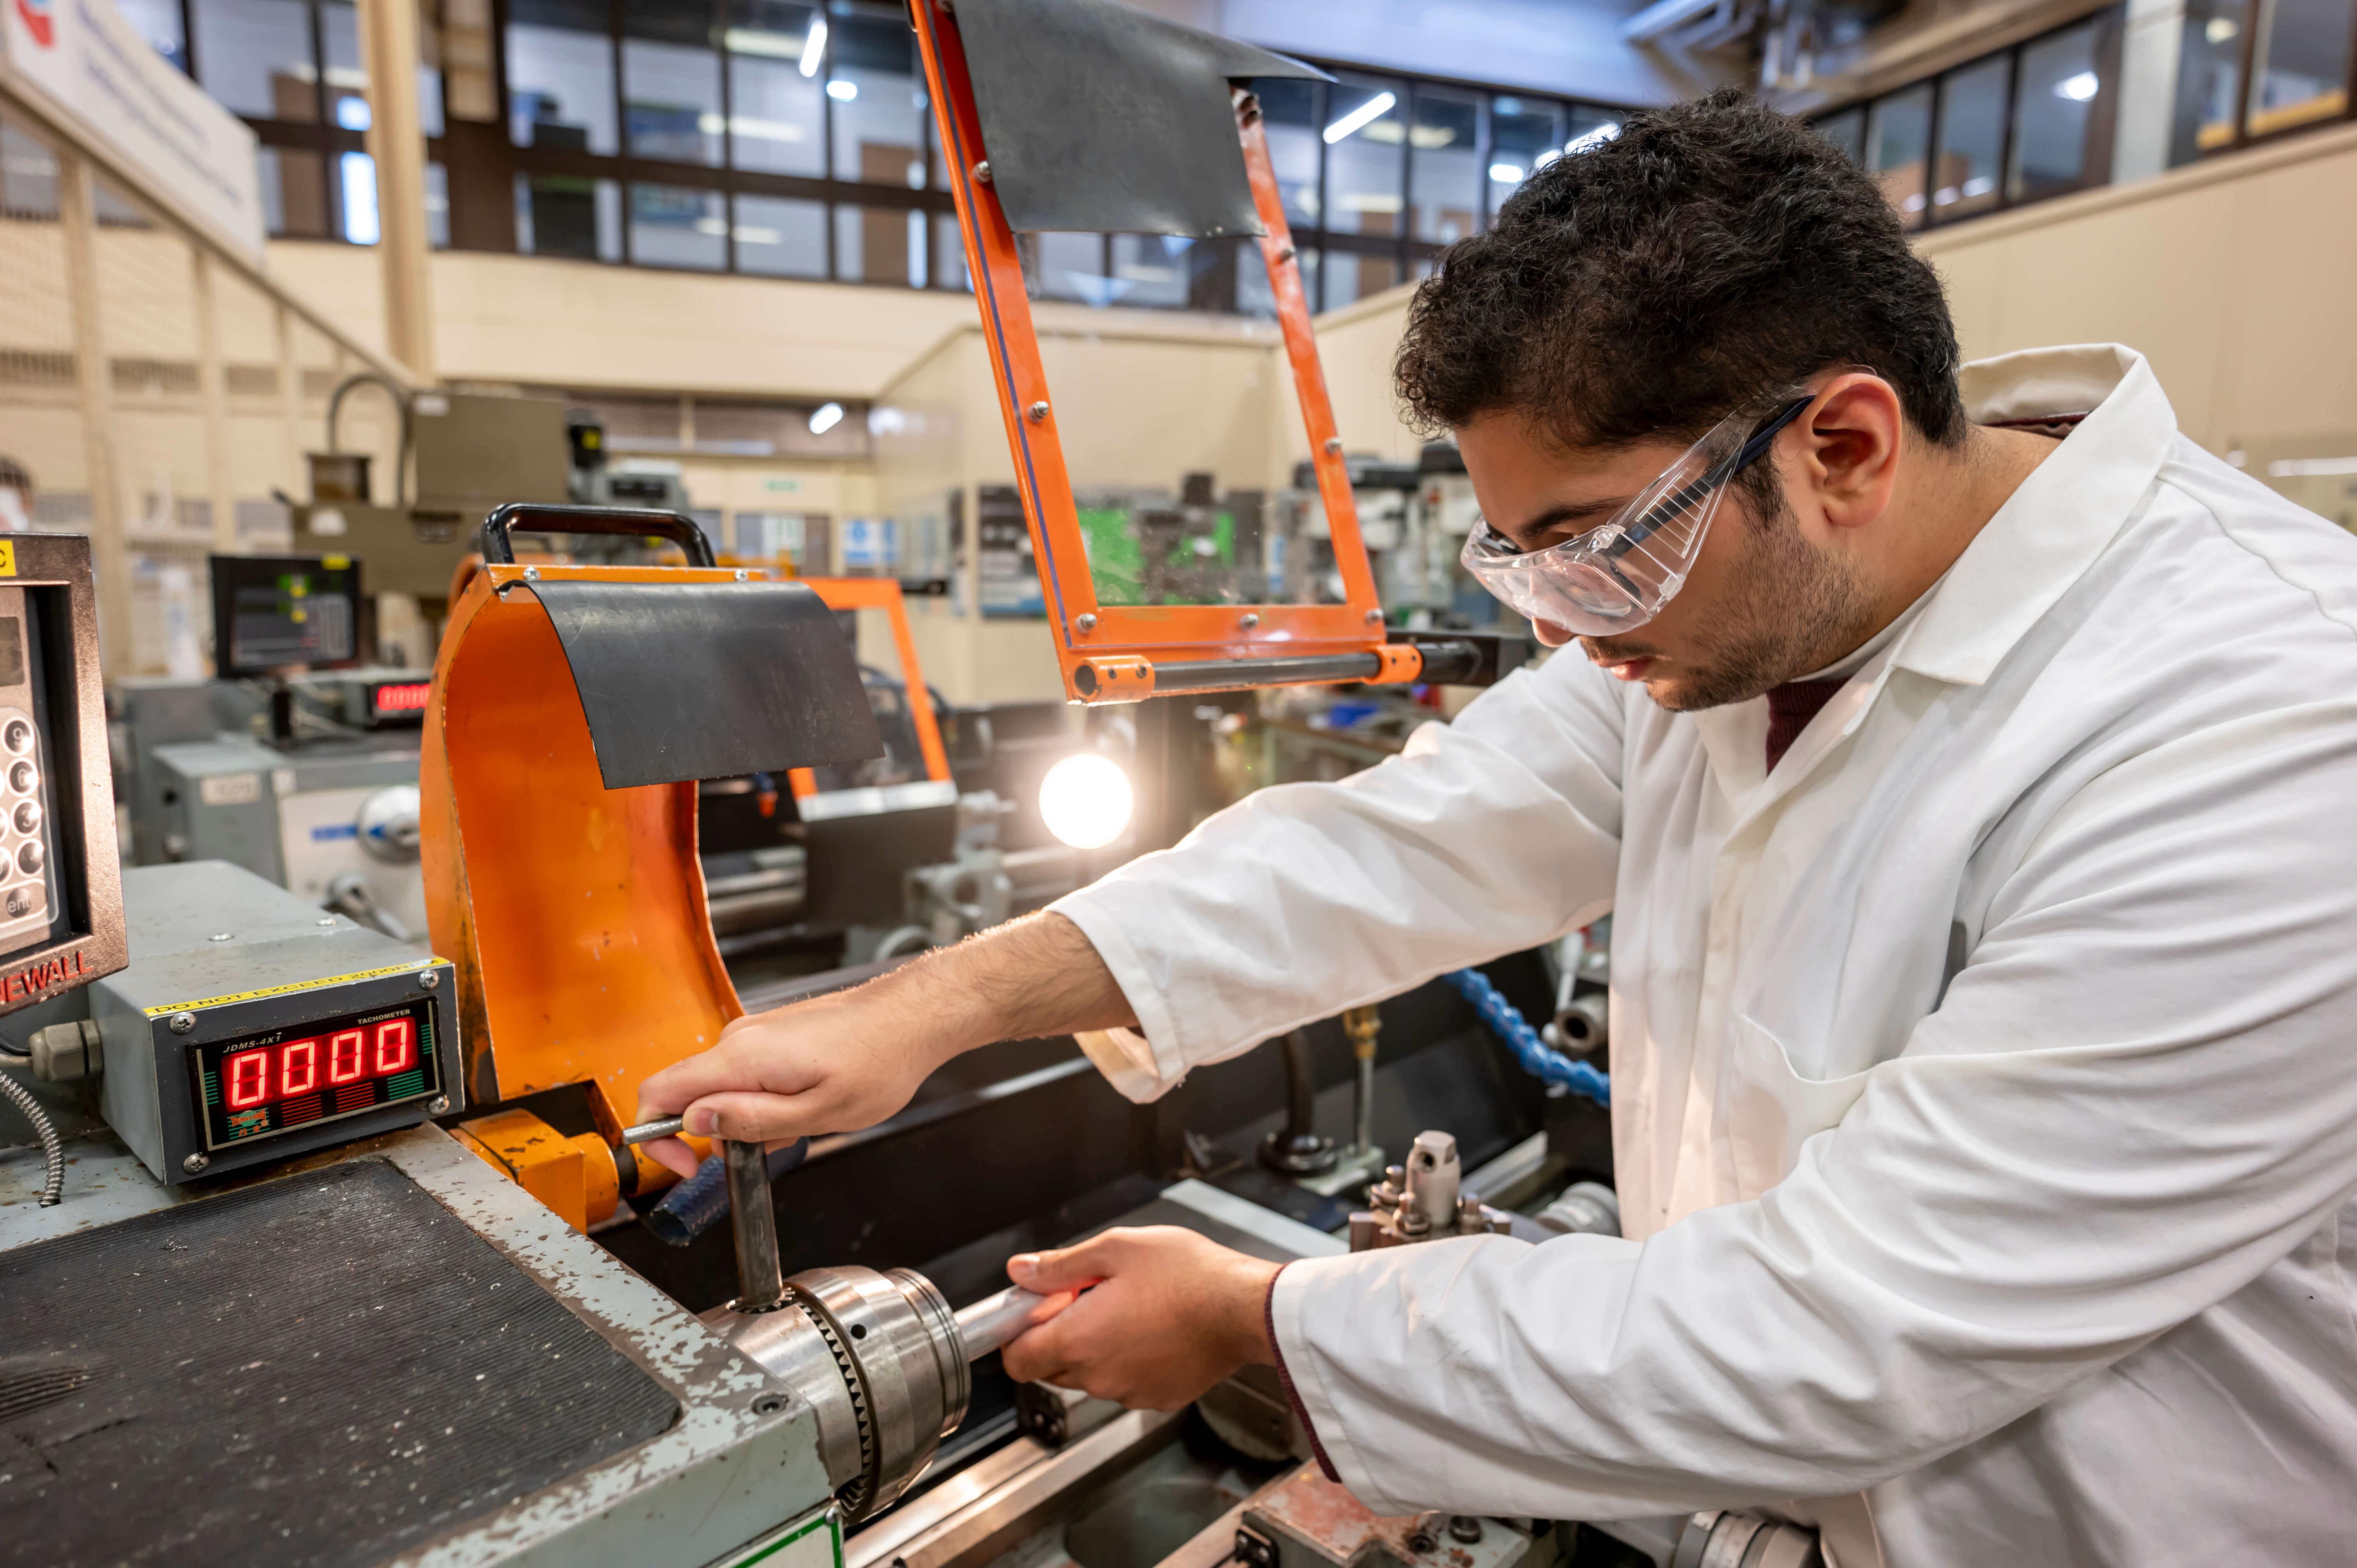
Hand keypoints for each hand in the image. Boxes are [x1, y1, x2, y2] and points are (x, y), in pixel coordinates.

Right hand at [630, 987, 948, 1176]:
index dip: (657, 1137)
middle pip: (687, 1094)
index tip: (686, 1166)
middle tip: (764, 1148)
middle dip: (715, 1134)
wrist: (909, 1019)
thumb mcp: (815, 1113)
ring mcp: (753, 1035)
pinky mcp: (769, 1036)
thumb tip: (696, 1123)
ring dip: (745, 1120)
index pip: (659, 1092)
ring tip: (799, 1123)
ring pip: (720, 1090)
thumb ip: (750, 1121)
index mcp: (742, 1058)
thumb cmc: (877, 1062)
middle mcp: (738, 1040)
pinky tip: (803, 1105)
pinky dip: (762, 1101)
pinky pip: (744, 1077)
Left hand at [999, 1227, 1280, 1409]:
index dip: (1018, 1335)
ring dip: (1097, 1347)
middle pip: (1052, 1367)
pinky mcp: (1158, 1398)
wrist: (1245, 1308)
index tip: (1036, 1310)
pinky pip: (1127, 1383)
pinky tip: (1154, 1330)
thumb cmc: (1188, 1275)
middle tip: (1089, 1297)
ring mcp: (1129, 1392)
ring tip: (1130, 1309)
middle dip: (1060, 1334)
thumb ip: (1060, 1265)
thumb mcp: (1116, 1249)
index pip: (1017, 1361)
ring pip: (1090, 1375)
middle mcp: (1098, 1376)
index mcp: (1079, 1338)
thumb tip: (1019, 1272)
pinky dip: (1130, 1361)